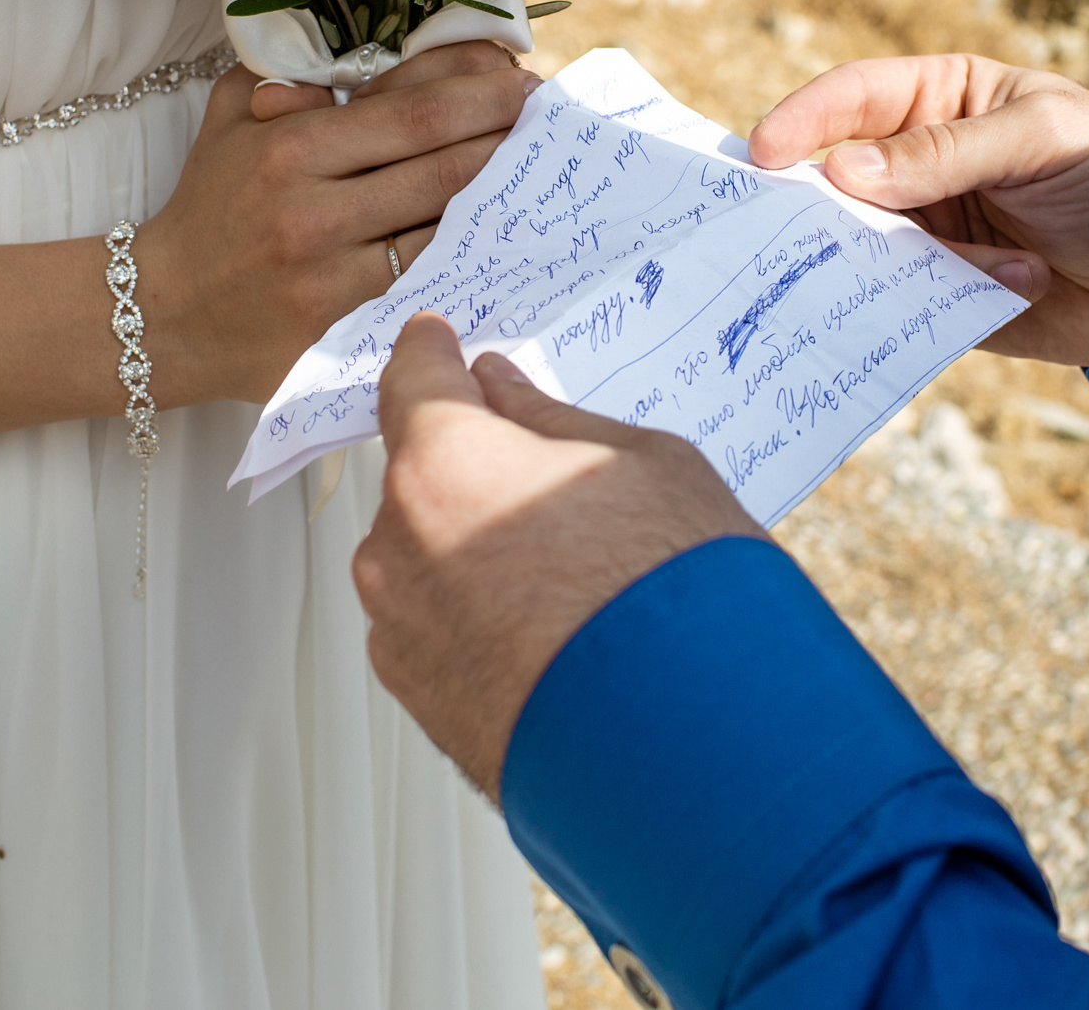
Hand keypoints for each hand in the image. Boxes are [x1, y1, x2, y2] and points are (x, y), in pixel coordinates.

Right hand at [136, 45, 538, 404]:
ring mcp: (333, 277)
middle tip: (550, 117)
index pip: (411, 111)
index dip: (478, 92)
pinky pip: (426, 285)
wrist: (162, 314)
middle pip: (444, 166)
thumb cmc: (209, 207)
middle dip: (507, 136)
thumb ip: (289, 78)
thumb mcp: (230, 120)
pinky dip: (469, 258)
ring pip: (445, 228)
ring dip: (502, 197)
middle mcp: (314, 211)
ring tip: (541, 169)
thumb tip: (371, 58)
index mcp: (291, 148)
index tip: (520, 78)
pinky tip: (503, 237)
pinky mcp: (345, 329)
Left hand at [354, 314, 759, 798]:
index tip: (435, 337)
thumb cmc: (674, 593)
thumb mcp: (641, 464)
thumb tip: (503, 392)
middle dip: (471, 465)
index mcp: (440, 464)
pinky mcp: (422, 703)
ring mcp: (401, 632)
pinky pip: (437, 628)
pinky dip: (479, 615)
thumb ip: (551, 419)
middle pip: (419, 476)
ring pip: (424, 557)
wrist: (692, 752)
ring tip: (572, 568)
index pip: (410, 379)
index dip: (429, 352)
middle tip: (550, 474)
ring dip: (474, 545)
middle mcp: (396, 547)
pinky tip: (554, 626)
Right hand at [748, 55, 1088, 365]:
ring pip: (862, 247)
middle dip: (813, 205)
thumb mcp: (1039, 140)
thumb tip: (843, 173)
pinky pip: (897, 302)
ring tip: (889, 273)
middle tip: (777, 232)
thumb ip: (943, 154)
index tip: (764, 154)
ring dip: (869, 263)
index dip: (806, 121)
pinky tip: (921, 309)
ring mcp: (930, 234)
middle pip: (839, 181)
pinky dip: (899, 308)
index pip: (856, 100)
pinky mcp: (942, 295)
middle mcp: (921, 168)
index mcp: (942, 103)